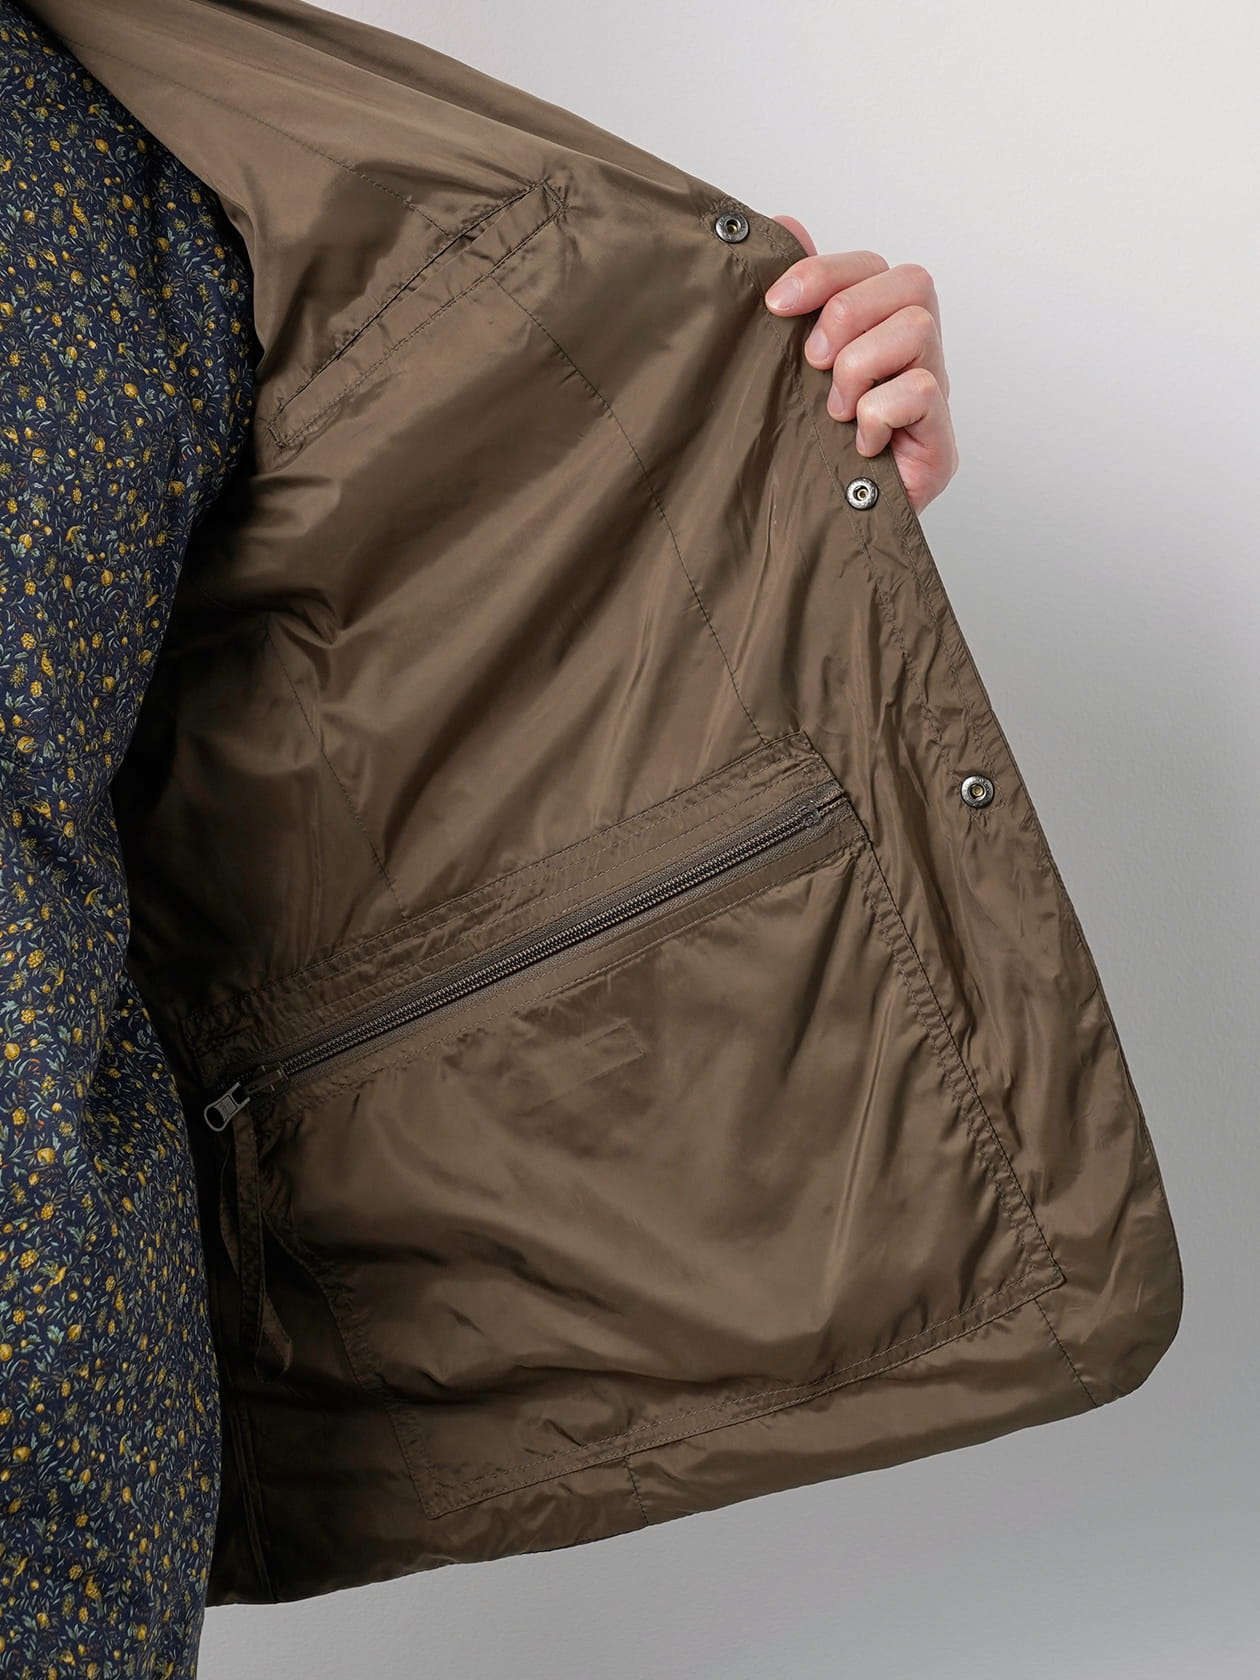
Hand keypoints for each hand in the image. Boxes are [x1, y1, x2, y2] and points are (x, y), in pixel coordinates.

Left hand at [763, 215, 957, 514]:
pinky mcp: (941, 441)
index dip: (823, 273)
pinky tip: (860, 443)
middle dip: (847, 315)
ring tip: (836, 410)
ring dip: (860, 367)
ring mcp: (934, 396)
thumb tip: (785, 223)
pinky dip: (877, 413)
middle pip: (910, 283)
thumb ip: (793, 300)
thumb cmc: (807, 447)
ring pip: (917, 330)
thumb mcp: (786, 367)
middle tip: (813, 363)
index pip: (873, 266)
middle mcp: (916, 354)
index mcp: (880, 329)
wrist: (820, 528)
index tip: (775, 305)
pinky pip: (921, 390)